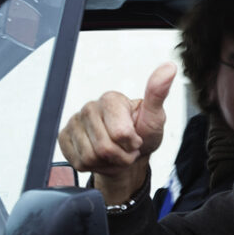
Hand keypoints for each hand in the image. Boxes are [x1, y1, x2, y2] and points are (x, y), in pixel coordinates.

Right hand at [58, 62, 175, 202]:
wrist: (129, 153)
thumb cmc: (143, 133)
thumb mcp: (155, 117)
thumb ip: (158, 93)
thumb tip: (169, 67)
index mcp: (111, 99)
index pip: (120, 133)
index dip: (132, 143)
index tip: (137, 138)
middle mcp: (89, 107)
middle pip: (104, 148)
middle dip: (122, 156)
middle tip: (128, 150)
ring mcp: (74, 122)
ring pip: (90, 157)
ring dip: (109, 163)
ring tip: (116, 153)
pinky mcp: (64, 137)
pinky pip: (77, 162)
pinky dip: (94, 166)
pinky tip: (102, 157)